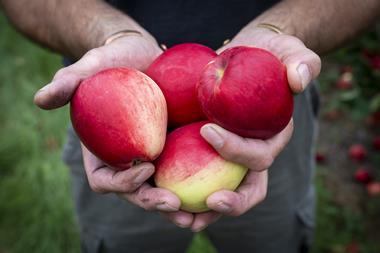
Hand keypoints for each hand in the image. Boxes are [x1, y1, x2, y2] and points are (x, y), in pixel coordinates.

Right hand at [34, 35, 181, 213]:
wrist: (142, 56)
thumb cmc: (113, 61)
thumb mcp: (91, 66)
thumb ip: (69, 82)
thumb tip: (41, 99)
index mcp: (103, 153)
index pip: (105, 180)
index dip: (120, 182)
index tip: (144, 168)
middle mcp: (127, 161)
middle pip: (136, 193)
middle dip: (152, 202)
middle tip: (174, 204)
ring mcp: (152, 158)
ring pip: (162, 189)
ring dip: (177, 205)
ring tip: (197, 212)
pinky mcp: (174, 150)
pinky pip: (184, 172)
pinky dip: (196, 184)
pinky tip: (216, 187)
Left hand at [162, 27, 320, 231]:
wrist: (241, 59)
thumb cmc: (265, 56)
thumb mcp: (286, 51)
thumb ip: (300, 62)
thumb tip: (298, 78)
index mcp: (272, 139)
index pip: (259, 156)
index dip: (237, 150)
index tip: (207, 130)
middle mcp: (252, 156)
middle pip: (246, 190)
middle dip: (231, 202)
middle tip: (209, 201)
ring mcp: (229, 160)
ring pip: (221, 194)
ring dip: (203, 211)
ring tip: (180, 215)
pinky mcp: (207, 155)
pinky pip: (197, 179)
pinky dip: (182, 191)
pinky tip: (159, 191)